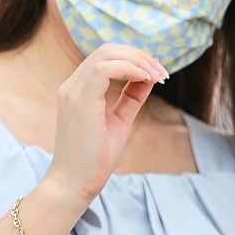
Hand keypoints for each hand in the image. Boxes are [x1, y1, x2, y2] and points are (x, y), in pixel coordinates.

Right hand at [45, 44, 167, 208]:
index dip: (136, 59)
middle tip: (162, 73)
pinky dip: (129, 69)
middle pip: (108, 49)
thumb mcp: (119, 121)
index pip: (107, 57)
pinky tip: (146, 80)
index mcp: (79, 90)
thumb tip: (150, 78)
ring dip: (138, 60)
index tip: (159, 75)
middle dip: (140, 56)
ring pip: (106, 53)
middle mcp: (72, 86)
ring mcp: (73, 91)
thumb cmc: (94, 159)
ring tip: (158, 76)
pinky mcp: (80, 101)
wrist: (73, 185)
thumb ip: (131, 98)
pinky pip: (103, 69)